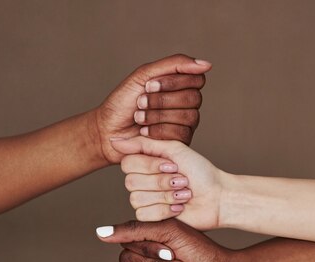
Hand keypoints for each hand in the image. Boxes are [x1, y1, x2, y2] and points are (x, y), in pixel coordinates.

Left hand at [93, 54, 211, 163]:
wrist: (107, 130)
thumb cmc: (123, 103)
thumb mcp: (144, 75)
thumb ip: (174, 65)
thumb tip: (206, 64)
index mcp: (181, 85)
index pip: (196, 79)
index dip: (173, 82)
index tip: (148, 85)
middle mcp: (187, 104)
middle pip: (193, 98)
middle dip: (162, 100)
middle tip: (140, 102)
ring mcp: (186, 124)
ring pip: (188, 116)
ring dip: (157, 115)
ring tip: (139, 118)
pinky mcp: (181, 142)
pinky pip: (181, 133)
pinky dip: (158, 131)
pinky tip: (144, 132)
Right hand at [110, 136, 225, 229]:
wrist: (217, 197)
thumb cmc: (200, 172)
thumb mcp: (174, 150)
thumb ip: (143, 144)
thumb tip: (114, 139)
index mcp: (145, 163)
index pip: (127, 163)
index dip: (149, 166)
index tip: (173, 165)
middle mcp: (142, 181)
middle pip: (131, 182)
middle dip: (161, 182)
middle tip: (182, 180)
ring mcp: (145, 200)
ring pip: (137, 199)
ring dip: (166, 195)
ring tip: (184, 194)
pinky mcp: (150, 219)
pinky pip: (143, 214)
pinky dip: (165, 210)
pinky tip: (179, 207)